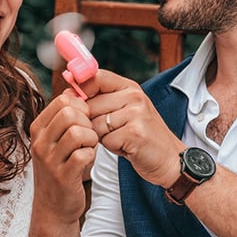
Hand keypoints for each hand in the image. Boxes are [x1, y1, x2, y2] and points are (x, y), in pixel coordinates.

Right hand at [29, 93, 98, 222]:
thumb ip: (63, 117)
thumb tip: (74, 89)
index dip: (82, 105)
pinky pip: (83, 154)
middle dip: (87, 120)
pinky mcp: (63, 175)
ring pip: (77, 131)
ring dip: (91, 138)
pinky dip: (92, 155)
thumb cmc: (60, 169)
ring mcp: (50, 159)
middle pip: (70, 112)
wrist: (53, 207)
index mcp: (38, 128)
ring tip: (89, 147)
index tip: (85, 119)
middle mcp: (40, 142)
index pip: (62, 99)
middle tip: (89, 134)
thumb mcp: (55, 140)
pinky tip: (88, 160)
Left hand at [82, 69, 183, 188]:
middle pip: (90, 105)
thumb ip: (101, 100)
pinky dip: (112, 147)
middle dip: (92, 123)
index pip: (94, 78)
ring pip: (96, 124)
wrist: (169, 158)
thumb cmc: (141, 136)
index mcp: (129, 87)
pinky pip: (106, 140)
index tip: (78, 106)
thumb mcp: (125, 111)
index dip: (80, 91)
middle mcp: (134, 96)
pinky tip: (126, 147)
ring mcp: (136, 114)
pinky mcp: (135, 133)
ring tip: (119, 138)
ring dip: (102, 137)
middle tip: (109, 131)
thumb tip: (67, 95)